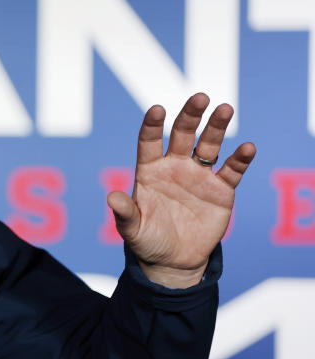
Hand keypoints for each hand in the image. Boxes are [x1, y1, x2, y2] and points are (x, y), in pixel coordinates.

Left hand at [107, 93, 255, 287]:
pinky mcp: (221, 190)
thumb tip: (111, 197)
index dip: (153, 125)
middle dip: (190, 115)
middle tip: (200, 97)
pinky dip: (240, 159)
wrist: (174, 261)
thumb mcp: (132, 229)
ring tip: (225, 109)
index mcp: (150, 171)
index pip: (150, 142)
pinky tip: (247, 147)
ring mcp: (199, 176)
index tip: (157, 109)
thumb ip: (125, 213)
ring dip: (217, 127)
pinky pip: (232, 170)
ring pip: (209, 145)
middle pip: (183, 135)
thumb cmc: (148, 241)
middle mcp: (175, 167)